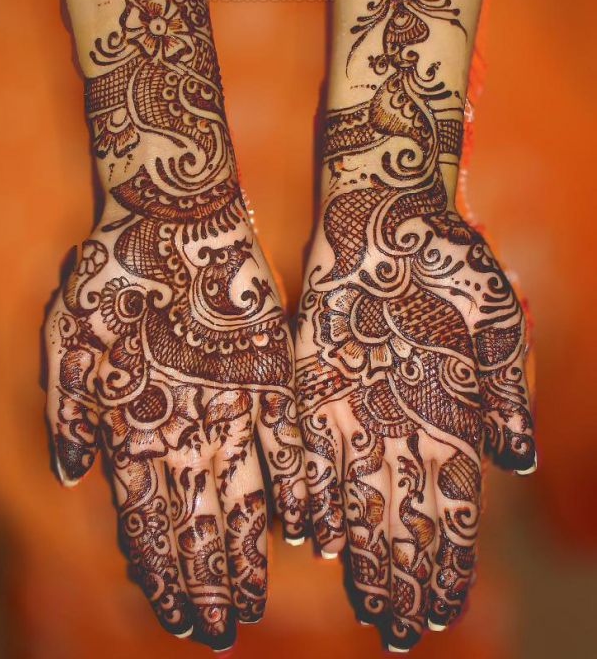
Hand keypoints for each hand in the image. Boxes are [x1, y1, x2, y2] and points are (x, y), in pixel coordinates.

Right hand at [44, 180, 307, 647]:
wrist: (169, 214)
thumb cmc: (111, 270)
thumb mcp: (69, 331)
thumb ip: (65, 403)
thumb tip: (70, 473)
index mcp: (136, 418)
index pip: (145, 512)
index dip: (157, 566)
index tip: (173, 614)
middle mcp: (186, 419)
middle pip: (195, 515)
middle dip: (203, 576)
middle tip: (217, 632)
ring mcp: (230, 399)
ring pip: (239, 488)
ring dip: (244, 547)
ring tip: (248, 600)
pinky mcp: (269, 371)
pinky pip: (283, 436)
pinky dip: (293, 481)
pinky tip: (304, 527)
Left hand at [295, 179, 535, 649]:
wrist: (388, 211)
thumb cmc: (451, 259)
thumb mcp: (496, 319)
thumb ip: (508, 389)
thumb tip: (517, 461)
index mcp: (449, 410)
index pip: (453, 504)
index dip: (451, 559)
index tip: (443, 610)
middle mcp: (400, 417)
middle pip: (403, 512)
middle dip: (402, 572)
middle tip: (398, 632)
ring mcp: (355, 402)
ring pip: (358, 492)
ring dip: (361, 549)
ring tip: (364, 604)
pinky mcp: (313, 379)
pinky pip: (311, 445)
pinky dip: (314, 489)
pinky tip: (314, 534)